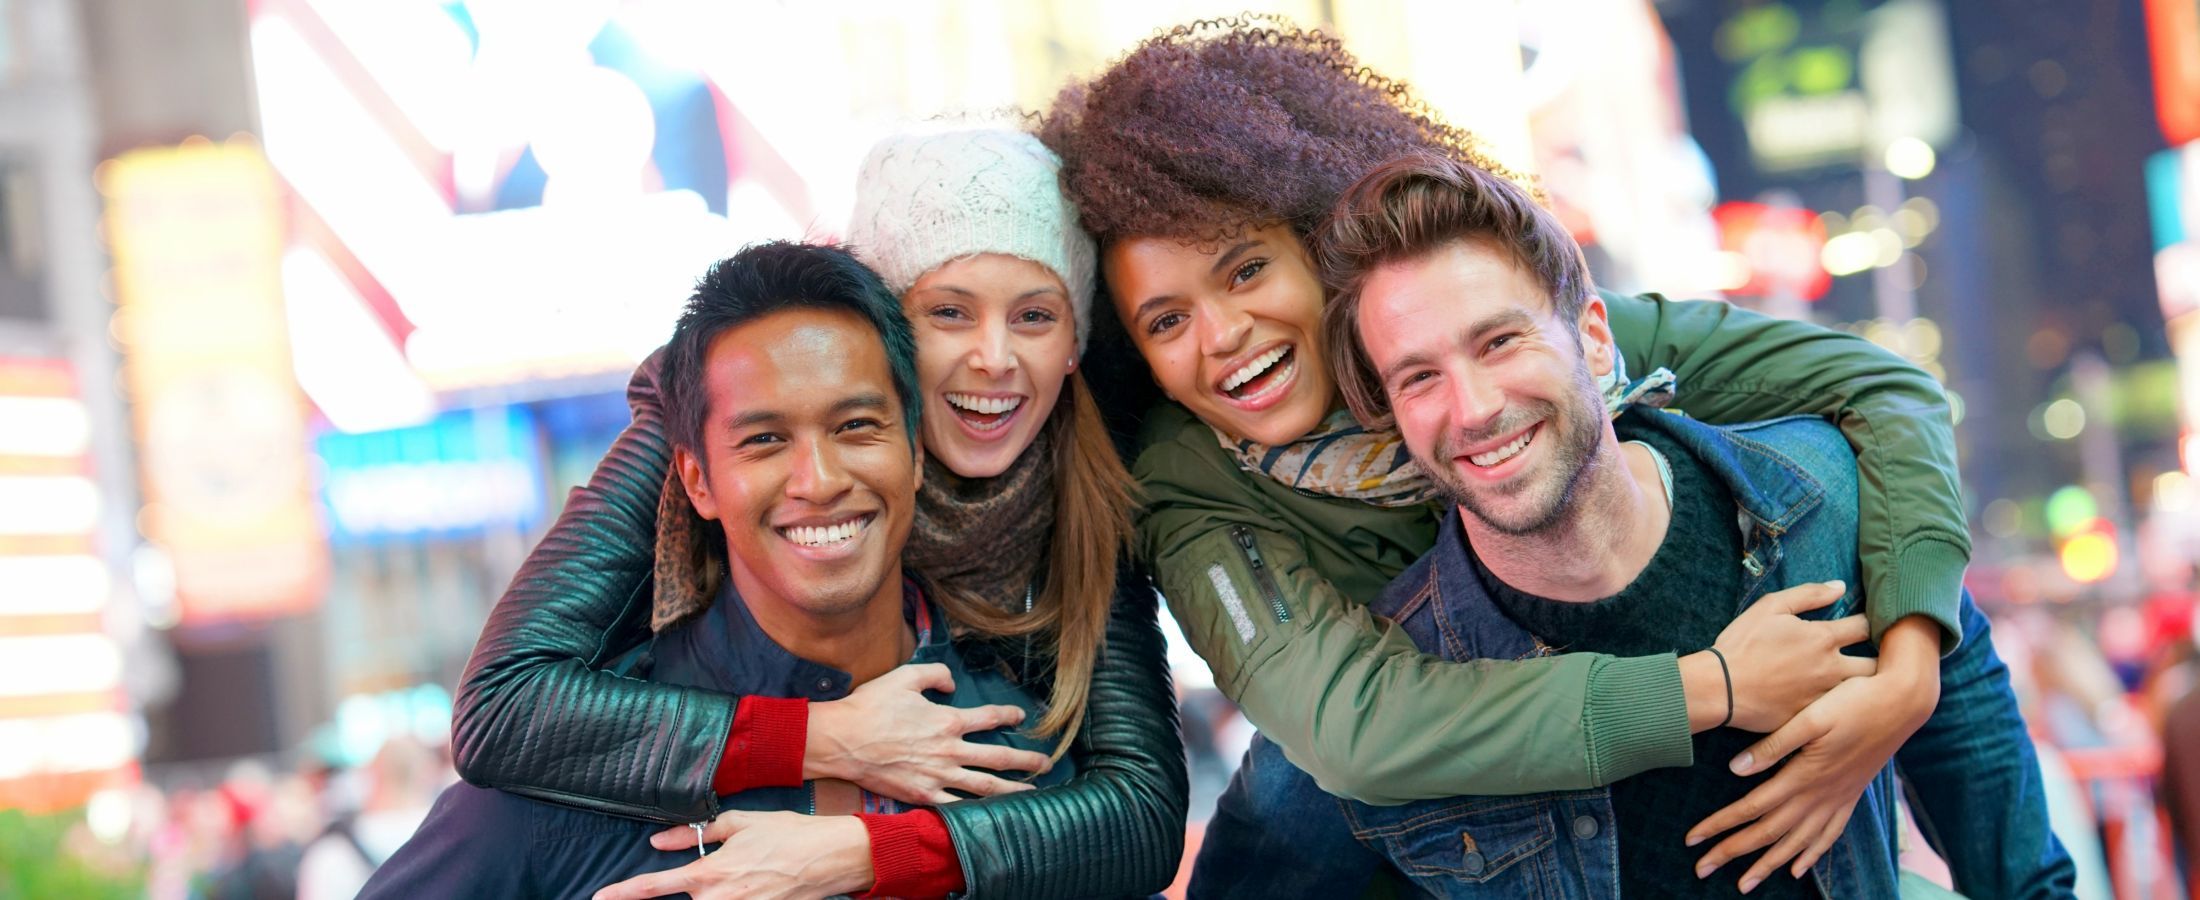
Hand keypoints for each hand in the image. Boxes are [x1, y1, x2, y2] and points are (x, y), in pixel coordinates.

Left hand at [592, 811, 870, 899]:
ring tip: (738, 872)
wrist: (834, 857)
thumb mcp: (740, 822)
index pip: (653, 887)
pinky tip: (743, 886)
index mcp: (710, 873)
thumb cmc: (789, 834)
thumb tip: (659, 840)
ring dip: (705, 896)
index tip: (599, 897)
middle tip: (684, 877)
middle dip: (675, 893)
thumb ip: (695, 833)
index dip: (622, 893)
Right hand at [807, 662, 1050, 804]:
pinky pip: (957, 805)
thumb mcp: (905, 677)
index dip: (1009, 716)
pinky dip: (977, 810)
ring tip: (1032, 793)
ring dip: (1013, 789)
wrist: (842, 740)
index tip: (1020, 717)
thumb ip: (936, 674)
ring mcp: (938, 776)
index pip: (990, 718)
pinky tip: (992, 813)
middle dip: (1027, 760)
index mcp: (948, 721)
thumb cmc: (871, 707)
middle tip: (1047, 763)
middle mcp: (949, 750)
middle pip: (999, 757)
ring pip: (985, 786)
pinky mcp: (923, 795)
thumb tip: (954, 684)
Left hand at [1685, 646, 1937, 893]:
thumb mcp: (1810, 717)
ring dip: (1768, 864)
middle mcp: (1820, 795)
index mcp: (1804, 776)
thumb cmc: (1853, 701)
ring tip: (1744, 884)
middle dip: (1733, 853)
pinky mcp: (1852, 796)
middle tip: (1702, 870)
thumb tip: (1735, 769)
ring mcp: (1839, 799)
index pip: (1751, 809)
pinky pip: (1828, 836)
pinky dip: (1810, 855)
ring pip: (1797, 843)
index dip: (1720, 825)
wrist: (1903, 702)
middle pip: (1769, 834)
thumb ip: (1773, 745)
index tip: (1693, 840)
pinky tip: (1798, 870)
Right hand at [1694, 581, 1874, 731]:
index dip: (1876, 621)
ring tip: (1869, 681)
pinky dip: (1846, 706)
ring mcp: (1825, 697)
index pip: (1866, 626)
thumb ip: (1808, 594)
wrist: (1720, 688)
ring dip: (1869, 684)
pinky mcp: (1815, 719)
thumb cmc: (1742, 644)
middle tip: (1883, 655)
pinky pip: (1841, 713)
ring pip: (1863, 692)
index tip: (1878, 621)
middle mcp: (1832, 669)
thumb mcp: (1770, 607)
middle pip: (1877, 664)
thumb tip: (1840, 586)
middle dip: (1884, 659)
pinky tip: (1845, 704)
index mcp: (1822, 638)